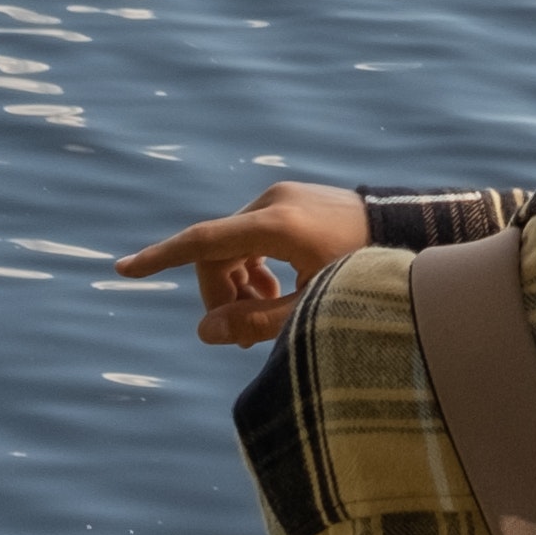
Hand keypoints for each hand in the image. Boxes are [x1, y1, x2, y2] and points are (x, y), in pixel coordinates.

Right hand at [113, 180, 369, 346]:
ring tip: (263, 317)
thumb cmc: (368, 273)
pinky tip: (274, 293)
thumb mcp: (314, 306)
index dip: (161, 258)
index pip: (203, 241)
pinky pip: (253, 236)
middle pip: (217, 253)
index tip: (123, 270)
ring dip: (237, 284)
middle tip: (241, 337)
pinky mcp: (293, 201)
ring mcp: (284, 197)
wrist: (412, 230)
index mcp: (277, 224)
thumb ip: (259, 322)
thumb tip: (204, 332)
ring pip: (234, 245)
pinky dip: (253, 266)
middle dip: (220, 295)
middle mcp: (274, 202)